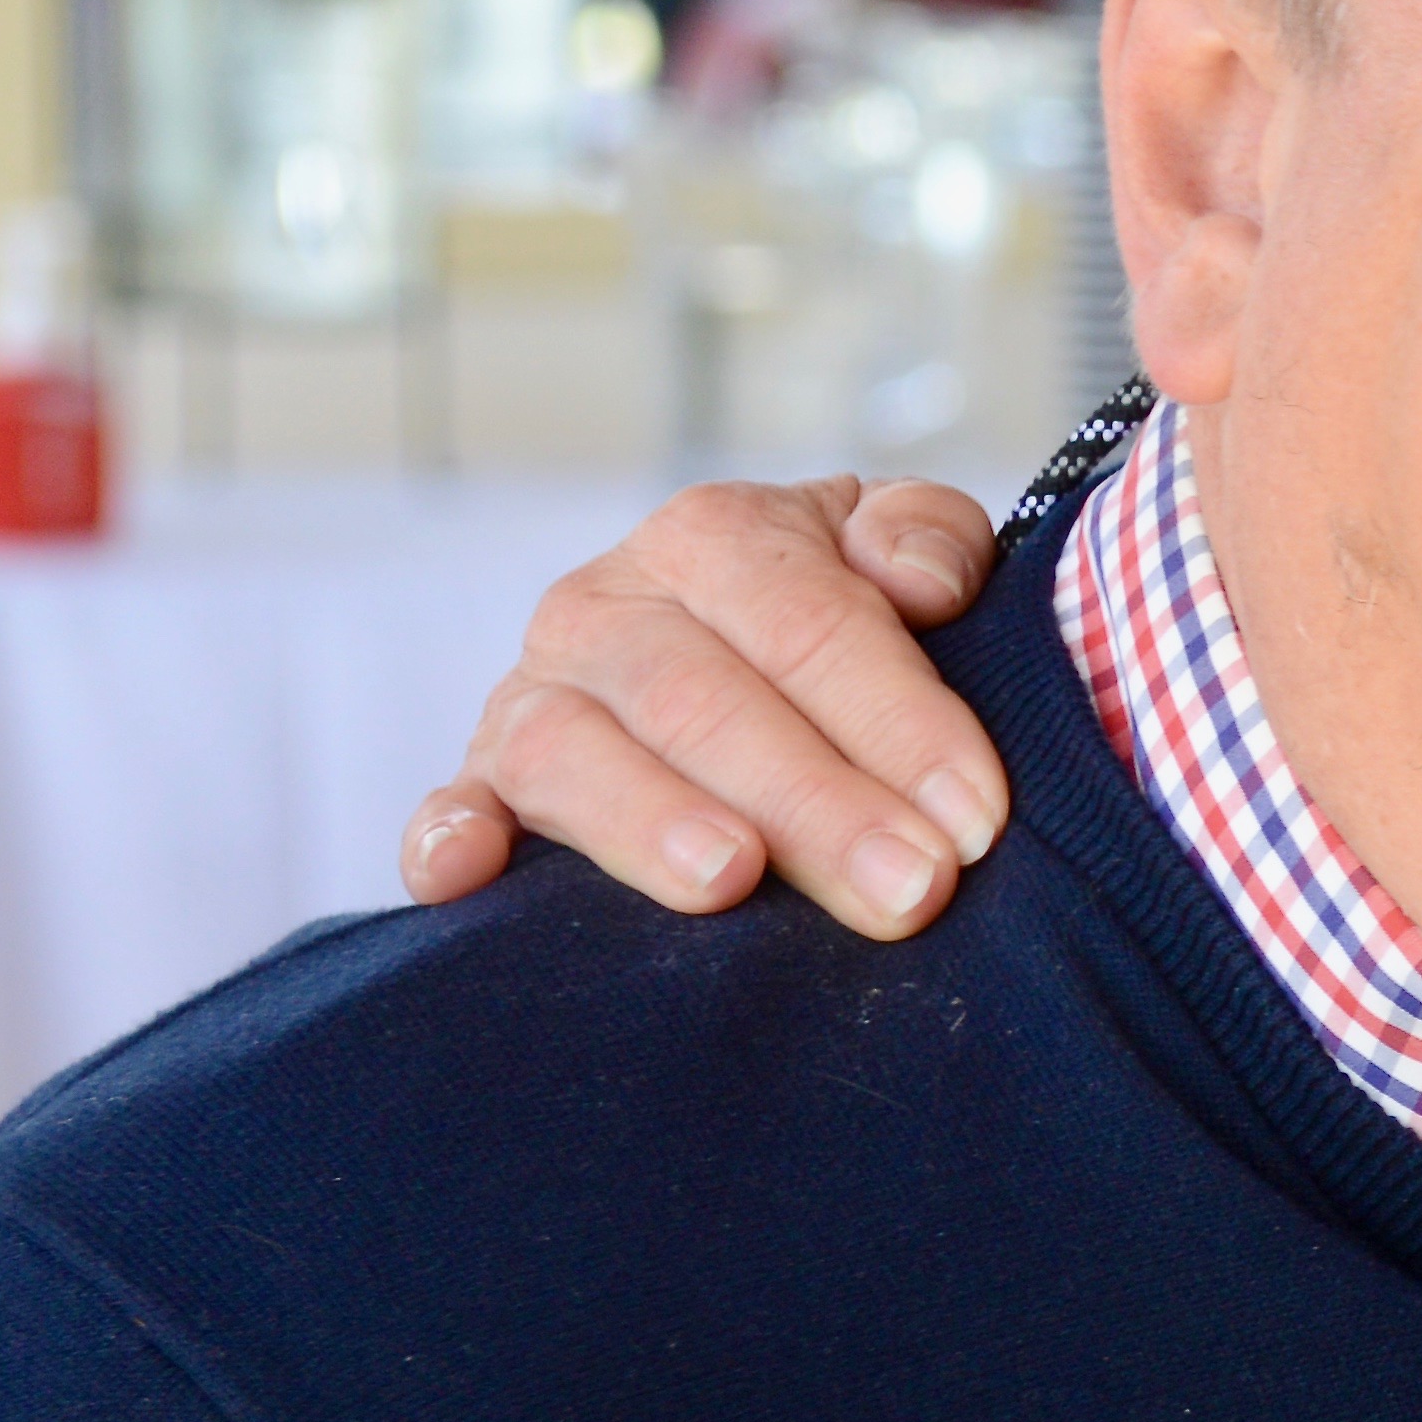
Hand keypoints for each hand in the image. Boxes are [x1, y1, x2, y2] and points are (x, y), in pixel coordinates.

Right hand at [402, 476, 1011, 938]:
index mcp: (717, 537)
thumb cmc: (832, 614)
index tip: (974, 817)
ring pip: (575, 754)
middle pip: (706, 703)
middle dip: (815, 802)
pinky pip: (447, 807)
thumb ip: (928, 534)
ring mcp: (532, 696)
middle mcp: (608, 606)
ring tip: (731, 882)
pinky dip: (448, 839)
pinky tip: (471, 878)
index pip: (813, 625)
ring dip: (652, 822)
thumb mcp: (897, 547)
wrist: (722, 643)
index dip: (901, 723)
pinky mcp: (478, 783)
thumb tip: (918, 579)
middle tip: (907, 888)